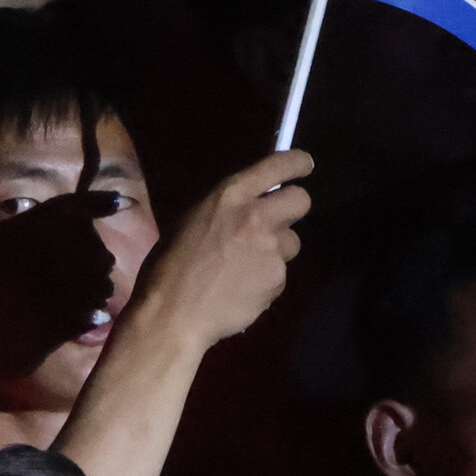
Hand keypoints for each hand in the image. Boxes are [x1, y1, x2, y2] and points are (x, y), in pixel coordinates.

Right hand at [121, 152, 310, 351]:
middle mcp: (255, 216)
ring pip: (292, 242)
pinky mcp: (277, 278)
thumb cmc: (171, 265)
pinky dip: (266, 280)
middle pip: (301, 200)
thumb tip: (251, 203)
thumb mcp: (192, 219)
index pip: (278, 166)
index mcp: (229, 195)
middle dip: (293, 208)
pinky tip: (242, 289)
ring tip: (246, 266)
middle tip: (278, 220)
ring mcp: (270, 248)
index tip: (305, 165)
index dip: (297, 163)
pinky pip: (280, 273)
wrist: (174, 311)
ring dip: (276, 250)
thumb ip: (226, 208)